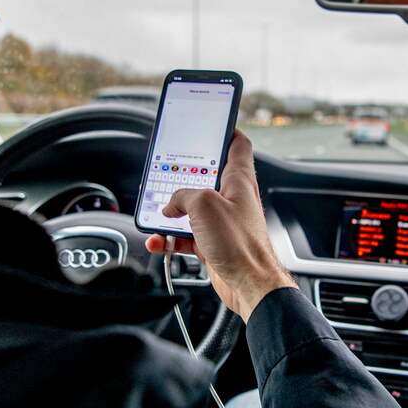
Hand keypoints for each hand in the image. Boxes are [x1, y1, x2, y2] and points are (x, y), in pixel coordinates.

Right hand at [144, 130, 295, 322]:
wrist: (249, 285)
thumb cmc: (240, 244)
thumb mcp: (203, 204)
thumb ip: (182, 196)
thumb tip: (171, 204)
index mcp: (238, 180)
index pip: (237, 144)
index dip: (225, 130)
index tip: (211, 122)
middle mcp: (232, 199)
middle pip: (205, 177)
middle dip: (182, 176)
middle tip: (166, 173)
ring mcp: (222, 222)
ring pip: (190, 209)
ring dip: (171, 213)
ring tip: (158, 215)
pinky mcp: (213, 244)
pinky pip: (186, 236)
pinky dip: (171, 238)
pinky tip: (160, 241)